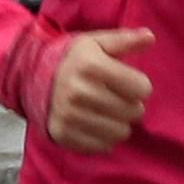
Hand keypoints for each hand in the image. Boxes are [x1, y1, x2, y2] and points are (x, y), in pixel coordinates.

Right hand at [38, 23, 156, 150]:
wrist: (34, 78)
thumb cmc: (74, 60)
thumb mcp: (97, 43)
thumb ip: (126, 40)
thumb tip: (150, 37)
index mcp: (90, 66)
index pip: (142, 88)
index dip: (139, 84)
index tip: (127, 81)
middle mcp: (79, 92)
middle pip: (134, 112)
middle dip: (131, 104)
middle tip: (117, 97)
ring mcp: (70, 116)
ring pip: (122, 132)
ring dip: (119, 122)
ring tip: (106, 110)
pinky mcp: (64, 135)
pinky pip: (104, 146)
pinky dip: (104, 137)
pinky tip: (95, 123)